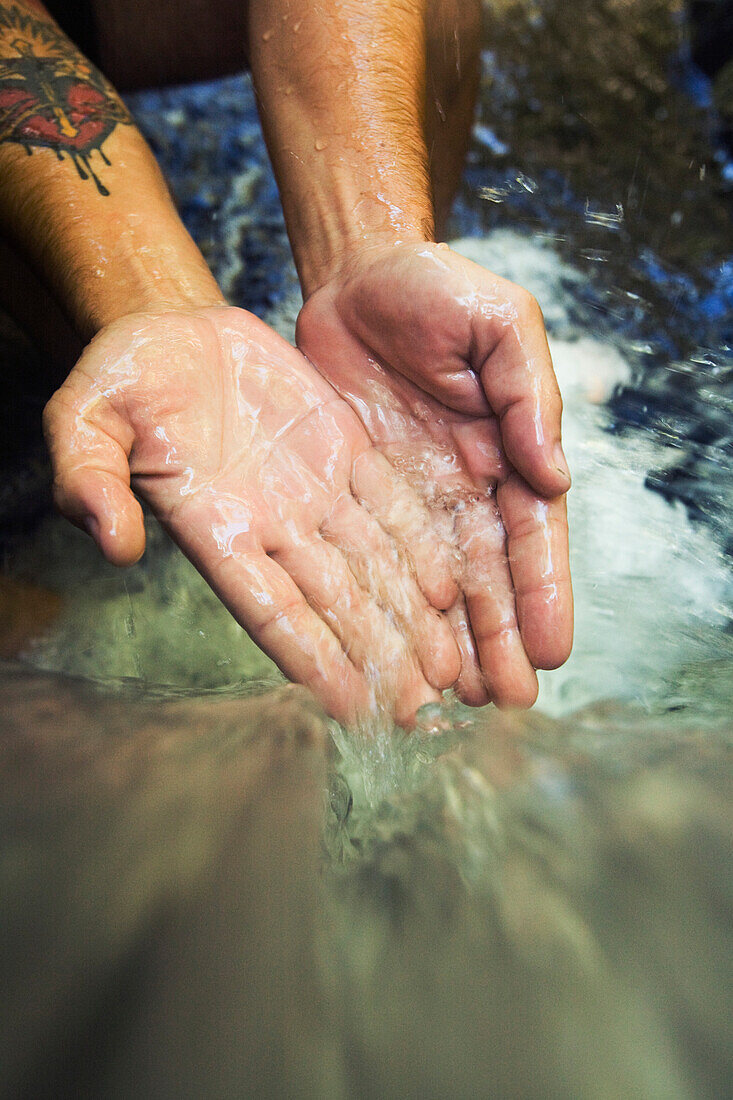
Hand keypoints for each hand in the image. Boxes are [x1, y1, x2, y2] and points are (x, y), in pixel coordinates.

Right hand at [43, 306, 461, 725]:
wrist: (175, 329)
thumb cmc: (124, 377)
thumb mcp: (87, 416)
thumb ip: (90, 478)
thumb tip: (114, 546)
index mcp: (214, 529)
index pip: (269, 609)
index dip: (312, 657)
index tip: (354, 707)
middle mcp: (271, 525)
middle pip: (334, 603)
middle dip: (378, 656)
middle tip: (422, 708)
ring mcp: (312, 492)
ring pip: (371, 564)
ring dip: (409, 616)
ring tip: (451, 666)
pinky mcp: (343, 452)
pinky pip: (390, 504)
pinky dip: (419, 544)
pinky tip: (451, 586)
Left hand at [297, 241, 572, 707]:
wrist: (352, 276)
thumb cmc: (435, 287)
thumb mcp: (497, 322)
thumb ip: (527, 395)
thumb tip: (554, 475)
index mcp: (507, 450)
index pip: (531, 535)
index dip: (542, 593)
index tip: (552, 652)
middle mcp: (463, 488)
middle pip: (486, 577)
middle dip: (499, 639)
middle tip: (506, 701)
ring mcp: (409, 500)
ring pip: (432, 585)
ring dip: (446, 641)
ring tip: (452, 700)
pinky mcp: (355, 498)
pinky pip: (371, 563)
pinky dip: (383, 609)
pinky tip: (386, 652)